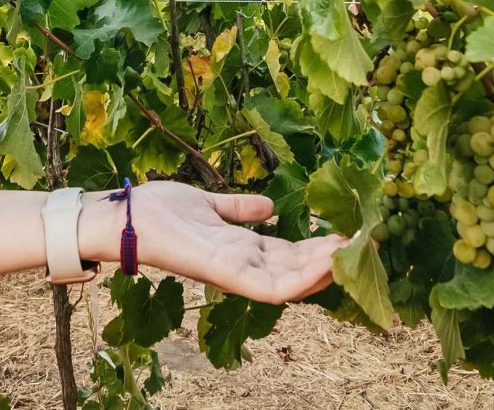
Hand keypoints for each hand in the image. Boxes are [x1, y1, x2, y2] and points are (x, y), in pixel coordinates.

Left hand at [80, 181, 348, 304]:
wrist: (128, 216)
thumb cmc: (161, 210)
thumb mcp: (211, 206)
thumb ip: (239, 210)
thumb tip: (270, 207)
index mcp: (239, 249)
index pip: (288, 255)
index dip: (319, 249)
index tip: (348, 235)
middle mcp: (241, 265)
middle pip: (295, 269)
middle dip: (331, 260)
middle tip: (365, 244)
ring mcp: (234, 271)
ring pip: (290, 280)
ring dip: (323, 269)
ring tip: (354, 252)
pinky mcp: (224, 273)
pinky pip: (269, 287)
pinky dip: (300, 279)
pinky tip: (326, 265)